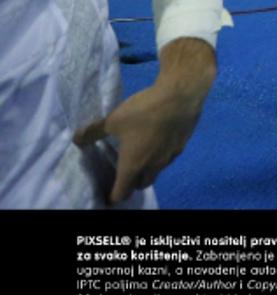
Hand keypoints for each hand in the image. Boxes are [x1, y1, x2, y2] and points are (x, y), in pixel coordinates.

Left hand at [74, 39, 214, 204]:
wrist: (179, 97)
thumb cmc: (142, 112)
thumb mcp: (112, 120)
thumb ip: (94, 132)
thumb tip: (76, 139)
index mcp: (132, 165)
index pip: (122, 193)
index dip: (113, 196)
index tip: (107, 195)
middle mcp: (152, 167)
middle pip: (141, 185)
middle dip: (131, 183)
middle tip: (123, 172)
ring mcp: (169, 158)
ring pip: (156, 172)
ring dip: (147, 169)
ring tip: (142, 153)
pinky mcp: (181, 146)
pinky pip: (167, 158)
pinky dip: (160, 155)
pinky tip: (158, 139)